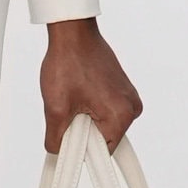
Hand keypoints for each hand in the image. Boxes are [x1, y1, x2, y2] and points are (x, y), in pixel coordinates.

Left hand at [40, 18, 141, 155]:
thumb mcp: (56, 109)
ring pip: (103, 124)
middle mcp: (132, 108)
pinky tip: (79, 92)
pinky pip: (106, 110)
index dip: (81, 148)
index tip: (67, 134)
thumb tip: (58, 154)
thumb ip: (57, 139)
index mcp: (122, 116)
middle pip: (103, 138)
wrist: (73, 33)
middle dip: (82, 131)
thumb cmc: (68, 63)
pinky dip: (90, 107)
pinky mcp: (122, 89)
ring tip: (73, 97)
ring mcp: (129, 97)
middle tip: (67, 110)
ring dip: (85, 118)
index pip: (102, 152)